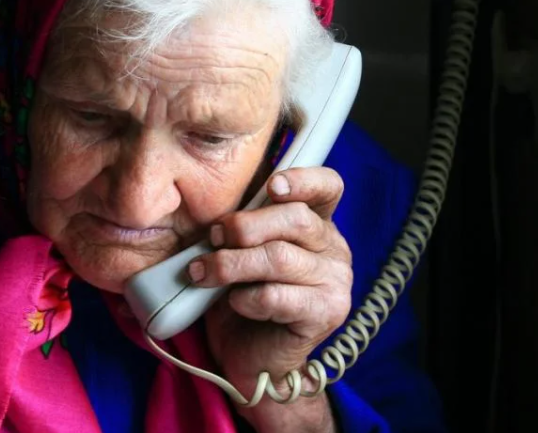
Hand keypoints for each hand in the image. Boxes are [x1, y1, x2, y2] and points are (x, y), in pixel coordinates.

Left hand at [187, 167, 351, 431]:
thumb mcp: (242, 251)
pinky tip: (234, 302)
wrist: (251, 357)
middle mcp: (334, 249)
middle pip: (296, 219)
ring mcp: (335, 282)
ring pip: (279, 258)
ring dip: (231, 264)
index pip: (328, 187)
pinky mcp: (325, 314)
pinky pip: (277, 296)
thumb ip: (244, 227)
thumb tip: (218, 216)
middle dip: (244, 225)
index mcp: (318, 224)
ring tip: (202, 272)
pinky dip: (245, 297)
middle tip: (213, 238)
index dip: (302, 180)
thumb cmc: (243, 296)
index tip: (271, 185)